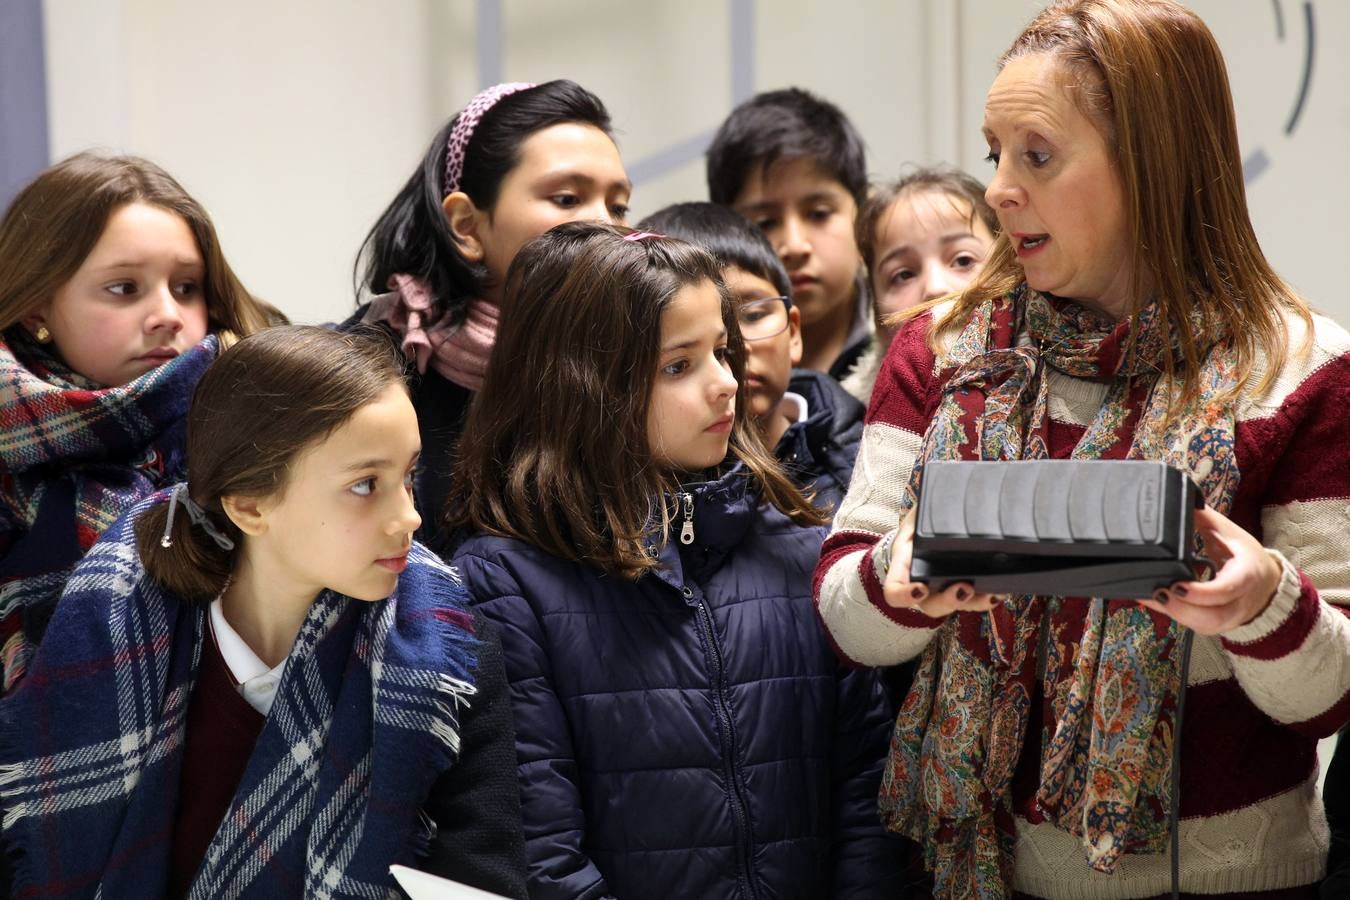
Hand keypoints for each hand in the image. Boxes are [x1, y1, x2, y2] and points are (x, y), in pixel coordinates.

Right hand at [882, 508, 1000, 617]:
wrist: (929, 526)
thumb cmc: (920, 521)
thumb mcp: (917, 513)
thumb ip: (924, 509)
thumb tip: (940, 489)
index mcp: (904, 566)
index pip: (894, 591)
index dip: (904, 595)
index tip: (921, 589)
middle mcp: (922, 584)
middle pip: (931, 605)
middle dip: (949, 600)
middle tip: (965, 588)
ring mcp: (944, 589)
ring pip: (957, 606)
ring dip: (976, 603)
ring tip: (992, 594)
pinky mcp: (964, 588)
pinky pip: (975, 600)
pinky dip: (988, 597)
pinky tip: (1000, 590)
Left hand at [1137, 505, 1283, 634]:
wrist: (1266, 585)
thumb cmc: (1245, 557)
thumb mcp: (1231, 534)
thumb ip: (1206, 520)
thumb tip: (1184, 500)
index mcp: (1247, 576)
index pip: (1228, 589)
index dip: (1202, 592)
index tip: (1177, 585)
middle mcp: (1238, 602)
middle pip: (1214, 616)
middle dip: (1183, 609)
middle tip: (1158, 590)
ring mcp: (1227, 618)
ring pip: (1203, 626)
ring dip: (1174, 613)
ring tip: (1149, 594)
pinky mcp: (1213, 624)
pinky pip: (1193, 625)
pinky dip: (1171, 614)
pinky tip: (1150, 598)